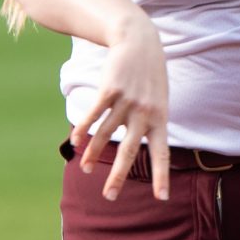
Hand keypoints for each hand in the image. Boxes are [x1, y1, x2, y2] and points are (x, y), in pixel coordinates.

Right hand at [71, 9, 170, 200]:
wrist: (138, 41)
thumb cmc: (149, 74)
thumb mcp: (158, 99)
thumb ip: (149, 123)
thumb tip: (133, 147)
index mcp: (160, 119)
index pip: (163, 154)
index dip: (162, 176)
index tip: (162, 199)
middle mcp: (145, 113)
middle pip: (130, 151)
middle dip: (118, 176)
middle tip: (109, 197)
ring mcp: (127, 102)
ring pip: (106, 134)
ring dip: (94, 154)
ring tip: (85, 168)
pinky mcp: (109, 90)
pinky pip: (94, 115)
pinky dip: (84, 129)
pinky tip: (76, 142)